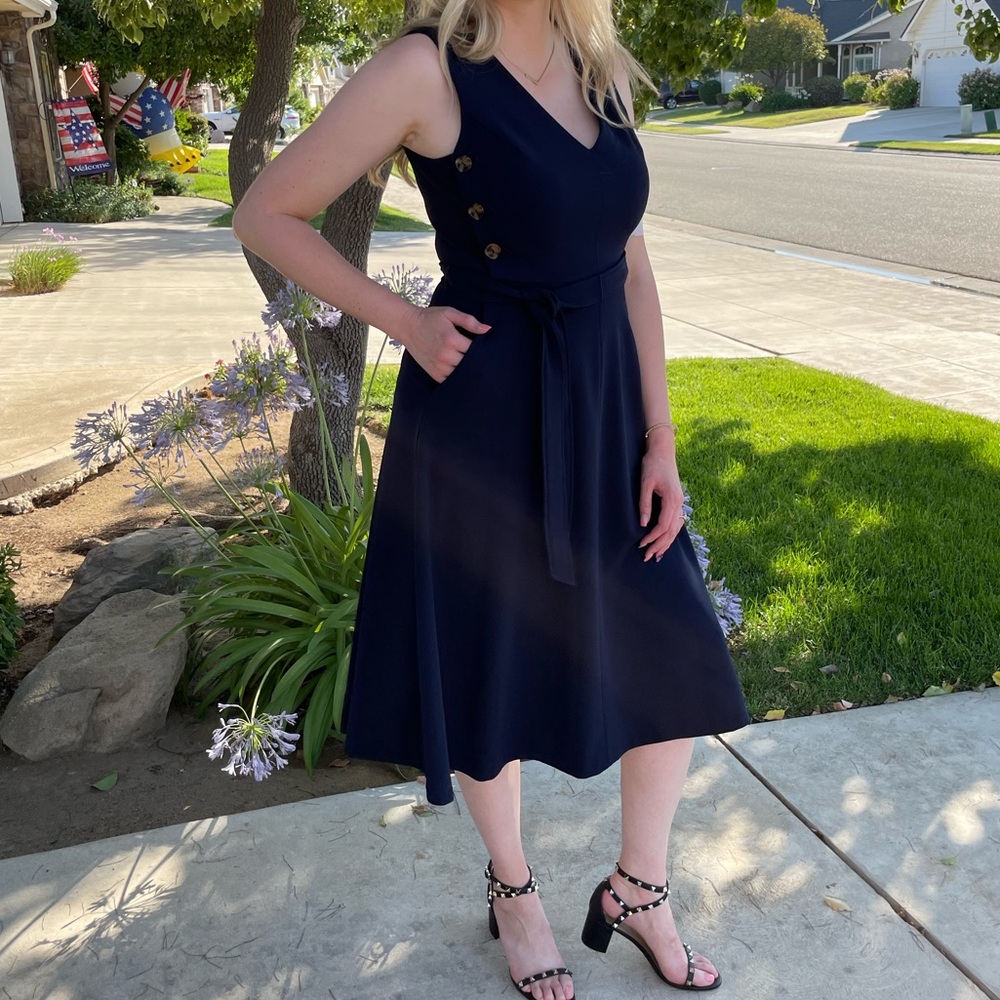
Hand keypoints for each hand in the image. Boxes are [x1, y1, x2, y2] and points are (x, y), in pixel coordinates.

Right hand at [401, 305, 489, 382]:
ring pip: (462, 374)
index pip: (475, 350)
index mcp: (452, 339)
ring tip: (470, 363)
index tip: (484, 346)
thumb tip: (488, 330)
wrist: (408, 326)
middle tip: (479, 356)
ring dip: (467, 369)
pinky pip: (451, 380)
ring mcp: (439, 366)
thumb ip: (469, 321)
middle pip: (470, 363)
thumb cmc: (431, 318)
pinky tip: (459, 370)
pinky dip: (457, 377)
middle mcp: (445, 355)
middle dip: (475, 360)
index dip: (482, 349)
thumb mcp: (450, 313)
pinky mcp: (434, 373)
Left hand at [638, 434, 683, 562]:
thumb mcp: (645, 483)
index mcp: (672, 499)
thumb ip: (645, 504)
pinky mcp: (677, 501)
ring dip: (666, 543)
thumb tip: (643, 524)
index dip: (653, 537)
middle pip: (671, 531)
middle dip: (660, 545)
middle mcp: (679, 503)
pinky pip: (676, 522)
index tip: (642, 545)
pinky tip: (665, 541)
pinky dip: (671, 534)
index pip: (664, 525)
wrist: (663, 451)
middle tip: (647, 557)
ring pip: (676, 528)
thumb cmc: (652, 464)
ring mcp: (680, 502)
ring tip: (657, 555)